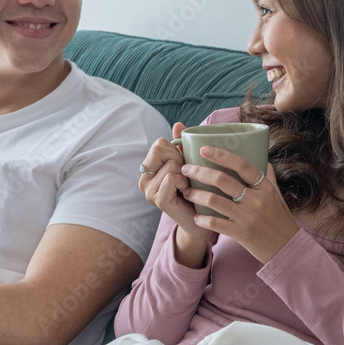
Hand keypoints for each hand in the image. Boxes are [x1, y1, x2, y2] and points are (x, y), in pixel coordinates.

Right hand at [138, 123, 209, 240]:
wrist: (199, 220)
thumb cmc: (194, 190)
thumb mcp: (187, 164)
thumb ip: (180, 145)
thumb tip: (178, 124)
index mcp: (148, 168)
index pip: (159, 144)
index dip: (175, 150)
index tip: (183, 164)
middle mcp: (144, 179)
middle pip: (160, 150)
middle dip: (178, 159)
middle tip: (185, 175)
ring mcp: (148, 191)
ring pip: (170, 164)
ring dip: (185, 173)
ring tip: (187, 185)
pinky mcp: (158, 200)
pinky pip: (171, 178)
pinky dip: (184, 182)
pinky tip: (187, 192)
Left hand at [180, 147, 300, 262]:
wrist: (288, 248)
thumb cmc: (280, 219)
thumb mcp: (277, 195)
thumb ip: (267, 177)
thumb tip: (260, 156)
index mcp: (265, 187)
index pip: (242, 165)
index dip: (222, 155)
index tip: (204, 149)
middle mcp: (256, 200)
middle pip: (223, 180)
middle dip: (200, 172)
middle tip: (186, 169)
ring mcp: (248, 217)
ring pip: (215, 201)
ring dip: (196, 195)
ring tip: (186, 191)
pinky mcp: (242, 234)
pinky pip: (216, 224)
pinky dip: (203, 220)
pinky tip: (196, 217)